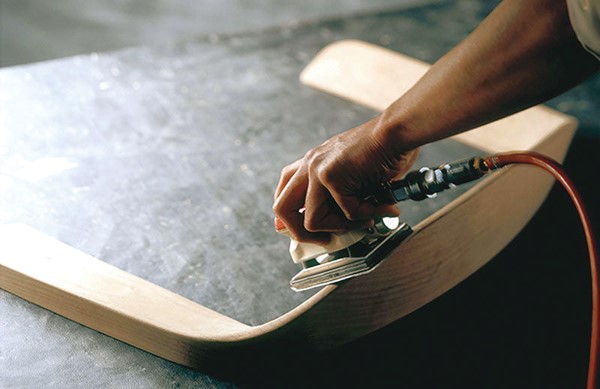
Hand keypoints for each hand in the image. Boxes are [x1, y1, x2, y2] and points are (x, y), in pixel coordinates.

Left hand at [273, 116, 418, 243]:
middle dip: (299, 233)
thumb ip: (341, 197)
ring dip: (340, 227)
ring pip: (310, 220)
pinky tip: (380, 203)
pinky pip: (344, 213)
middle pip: (281, 208)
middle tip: (324, 240)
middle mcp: (309, 164)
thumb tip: (339, 227)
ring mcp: (317, 169)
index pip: (284, 191)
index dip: (289, 216)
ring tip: (363, 218)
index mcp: (312, 162)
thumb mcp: (353, 176)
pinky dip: (365, 214)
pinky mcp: (331, 175)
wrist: (397, 132)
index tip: (302, 231)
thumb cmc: (383, 152)